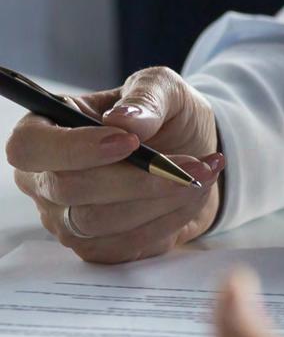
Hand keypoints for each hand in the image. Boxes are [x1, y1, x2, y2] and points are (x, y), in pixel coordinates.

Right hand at [5, 66, 222, 263]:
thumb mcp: (164, 88)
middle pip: (69, 189)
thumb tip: (124, 121)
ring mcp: (66, 219)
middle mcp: (45, 178)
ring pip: (98, 223)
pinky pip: (124, 244)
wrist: (193, 154)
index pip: (29, 146)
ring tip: (202, 174)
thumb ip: (146, 97)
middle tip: (191, 165)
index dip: (73, 148)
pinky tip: (194, 194)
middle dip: (136, 178)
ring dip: (159, 199)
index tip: (130, 141)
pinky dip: (168, 219)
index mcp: (47, 127)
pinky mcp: (95, 248)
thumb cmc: (166, 115)